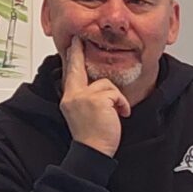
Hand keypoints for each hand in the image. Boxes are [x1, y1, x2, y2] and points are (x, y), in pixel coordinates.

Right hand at [59, 38, 128, 156]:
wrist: (93, 151)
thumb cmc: (92, 135)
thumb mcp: (85, 112)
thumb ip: (87, 97)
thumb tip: (98, 85)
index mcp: (69, 98)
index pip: (70, 74)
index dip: (71, 59)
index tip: (71, 46)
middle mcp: (72, 95)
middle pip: (77, 69)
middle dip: (77, 53)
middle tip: (78, 41)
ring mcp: (83, 97)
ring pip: (106, 84)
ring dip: (116, 99)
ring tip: (116, 113)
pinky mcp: (97, 100)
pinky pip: (116, 94)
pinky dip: (122, 104)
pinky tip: (120, 115)